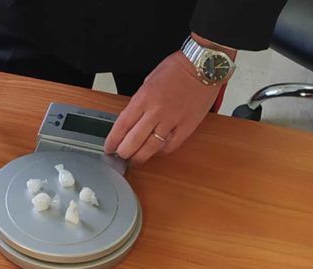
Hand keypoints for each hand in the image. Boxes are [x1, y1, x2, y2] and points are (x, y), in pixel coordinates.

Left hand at [104, 50, 224, 164]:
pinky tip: (156, 151)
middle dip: (124, 152)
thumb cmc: (177, 69)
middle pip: (134, 141)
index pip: (122, 126)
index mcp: (143, 98)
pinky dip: (161, 151)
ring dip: (140, 157)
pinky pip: (171, 146)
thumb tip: (132, 120)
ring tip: (136, 160)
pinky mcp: (187, 126)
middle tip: (121, 156)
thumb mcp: (148, 81)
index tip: (109, 148)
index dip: (113, 141)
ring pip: (151, 147)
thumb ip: (140, 102)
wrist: (203, 66)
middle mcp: (156, 112)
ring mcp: (172, 120)